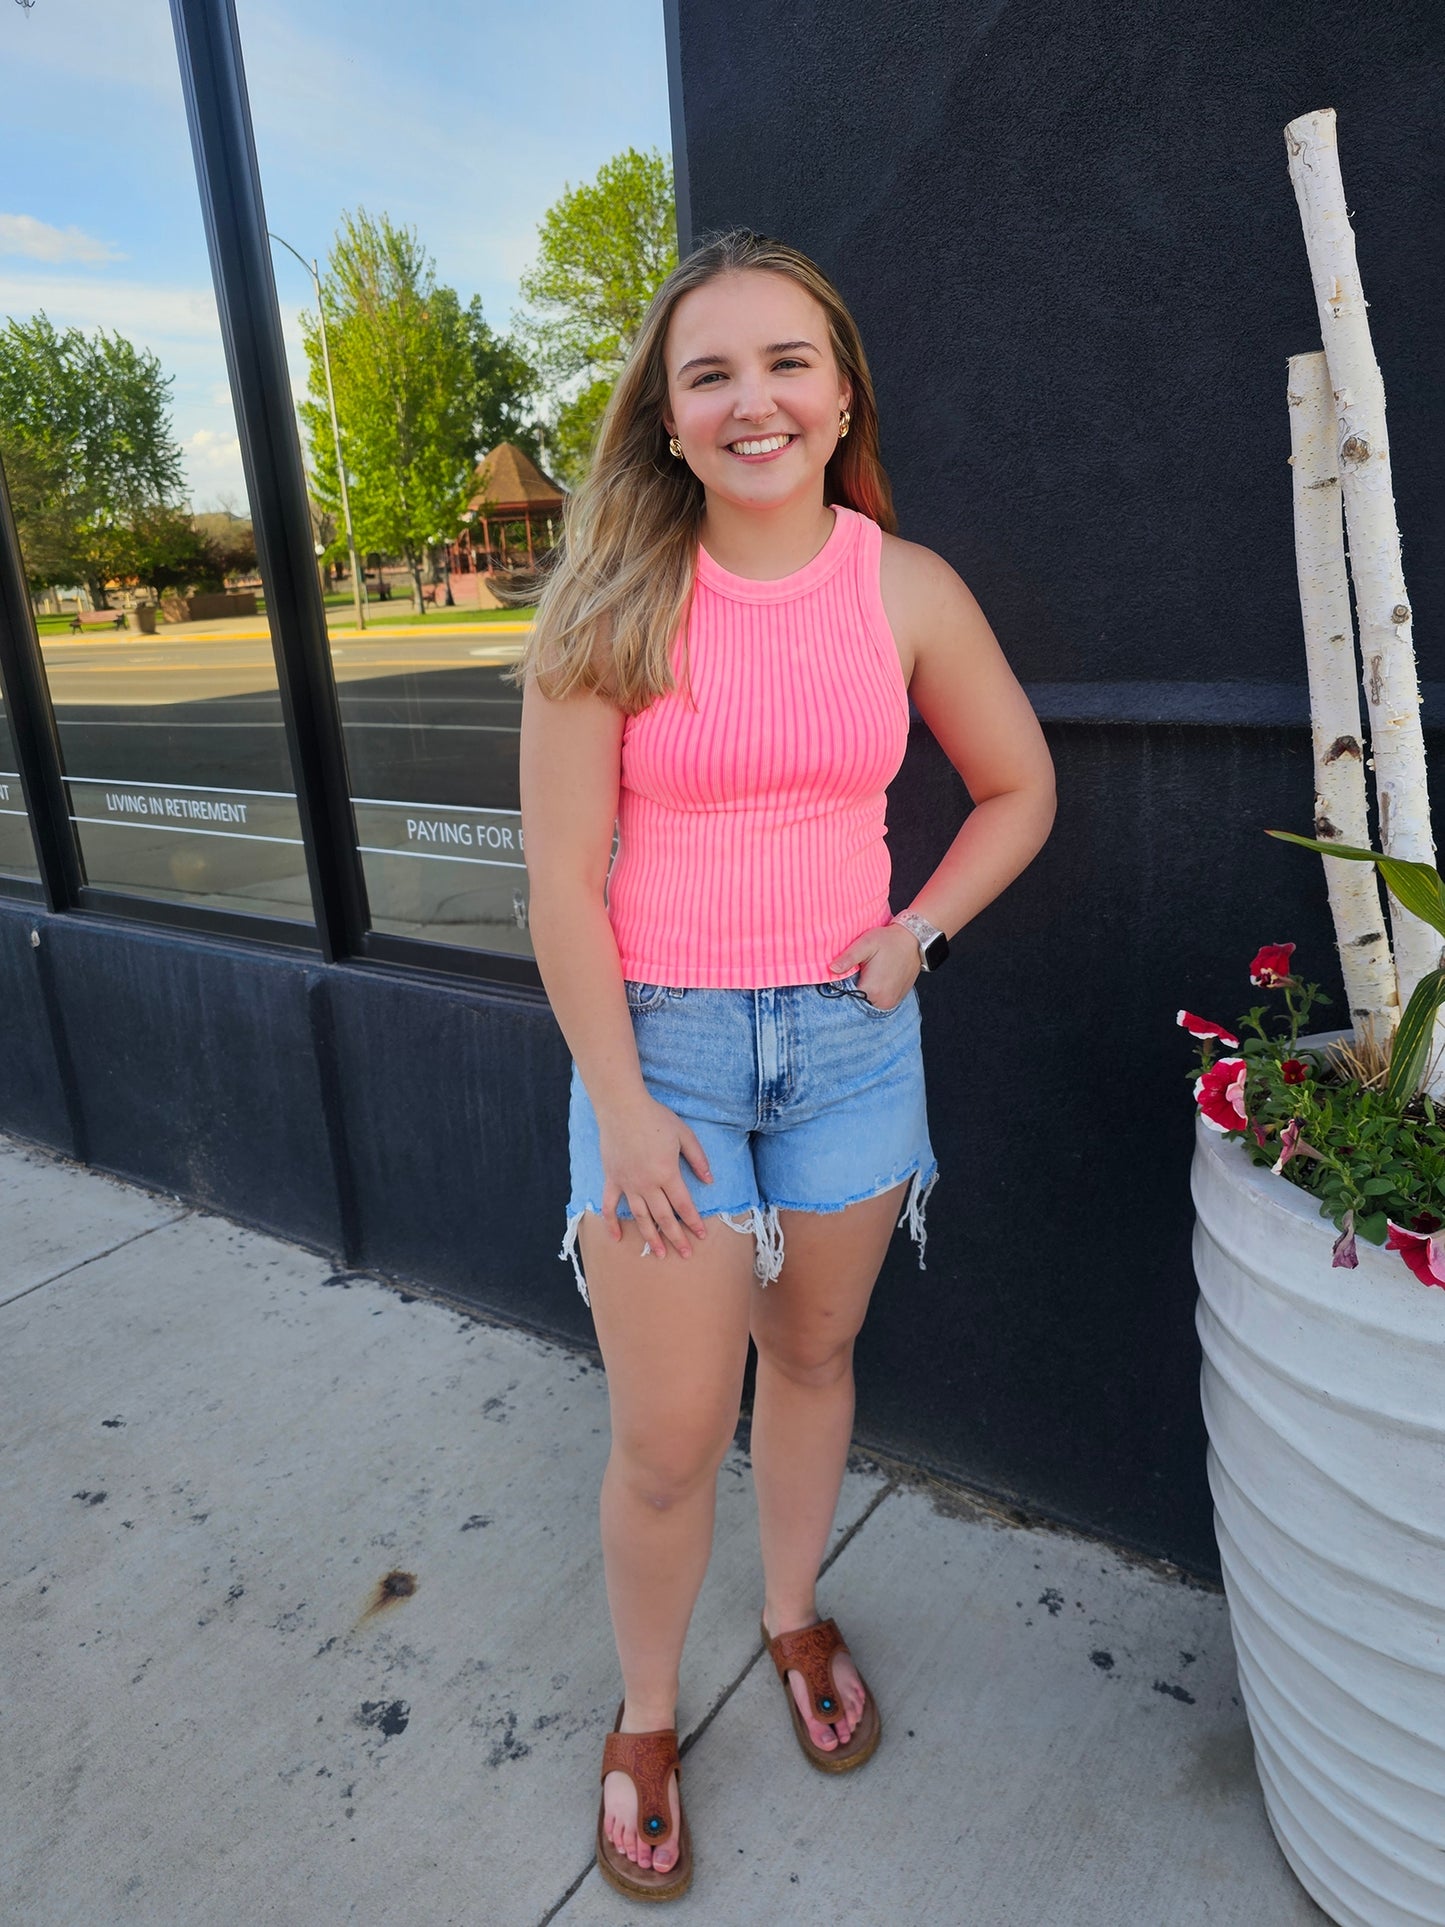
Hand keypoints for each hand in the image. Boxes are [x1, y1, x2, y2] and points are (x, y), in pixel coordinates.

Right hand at [597, 1092, 713, 1258]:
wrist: (622, 1107)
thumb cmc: (656, 1118)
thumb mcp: (684, 1135)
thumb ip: (698, 1159)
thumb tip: (709, 1180)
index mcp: (667, 1173)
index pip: (684, 1205)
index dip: (693, 1222)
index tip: (701, 1236)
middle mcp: (647, 1183)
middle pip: (664, 1217)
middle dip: (676, 1237)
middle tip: (685, 1254)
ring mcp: (627, 1183)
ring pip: (640, 1217)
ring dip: (650, 1237)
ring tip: (659, 1254)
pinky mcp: (611, 1179)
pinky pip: (610, 1205)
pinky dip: (611, 1223)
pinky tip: (616, 1238)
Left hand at [828, 922, 922, 1010]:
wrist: (913, 940)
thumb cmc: (889, 940)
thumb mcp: (865, 944)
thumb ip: (847, 958)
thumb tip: (831, 969)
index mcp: (872, 990)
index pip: (846, 998)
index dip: (839, 989)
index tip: (838, 979)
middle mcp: (882, 1001)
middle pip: (856, 1003)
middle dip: (850, 992)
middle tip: (851, 975)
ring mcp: (891, 1003)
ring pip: (867, 1004)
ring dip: (861, 994)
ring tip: (863, 977)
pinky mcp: (895, 1000)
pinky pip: (877, 1003)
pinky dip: (872, 995)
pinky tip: (872, 981)